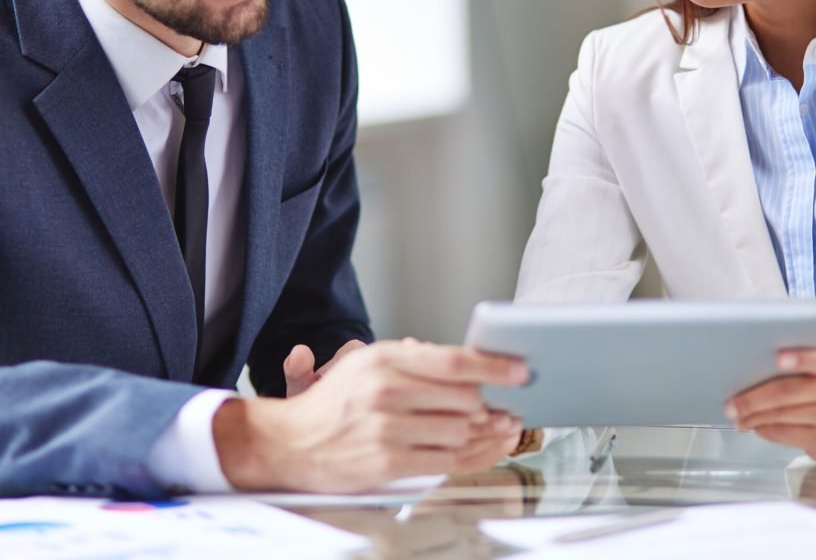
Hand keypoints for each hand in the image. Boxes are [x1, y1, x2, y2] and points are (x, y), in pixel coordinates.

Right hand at [214, 339, 527, 492]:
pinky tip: (483, 449)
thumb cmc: (335, 399)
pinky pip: (443, 461)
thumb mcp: (367, 362)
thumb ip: (413, 358)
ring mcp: (385, 428)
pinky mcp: (385, 463)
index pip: (452, 360)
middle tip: (507, 406)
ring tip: (500, 428)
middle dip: (490, 404)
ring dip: (483, 432)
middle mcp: (386, 389)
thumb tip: (464, 364)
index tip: (519, 371)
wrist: (290, 442)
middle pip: (462, 398)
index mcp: (384, 357)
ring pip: (458, 430)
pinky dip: (471, 456)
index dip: (493, 367)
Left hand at [725, 344, 815, 461]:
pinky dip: (766, 430)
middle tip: (731, 404)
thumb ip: (791, 357)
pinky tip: (756, 426)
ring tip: (737, 416)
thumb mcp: (812, 363)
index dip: (801, 358)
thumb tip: (750, 358)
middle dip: (752, 399)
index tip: (779, 359)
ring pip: (782, 414)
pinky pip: (787, 434)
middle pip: (787, 391)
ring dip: (753, 417)